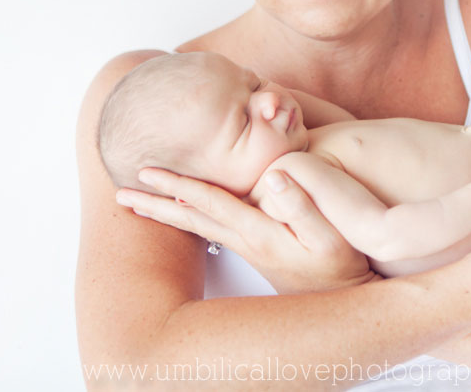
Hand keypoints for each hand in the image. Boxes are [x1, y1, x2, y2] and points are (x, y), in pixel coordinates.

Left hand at [115, 167, 375, 294]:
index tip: (146, 172)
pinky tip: (186, 213)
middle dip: (155, 205)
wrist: (349, 297)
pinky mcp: (258, 249)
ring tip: (141, 203)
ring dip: (167, 213)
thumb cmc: (344, 265)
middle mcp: (247, 241)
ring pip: (198, 226)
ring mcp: (250, 247)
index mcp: (258, 233)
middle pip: (191, 218)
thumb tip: (276, 176)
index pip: (209, 204)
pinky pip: (213, 229)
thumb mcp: (332, 236)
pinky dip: (191, 217)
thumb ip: (305, 206)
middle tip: (121, 193)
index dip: (178, 186)